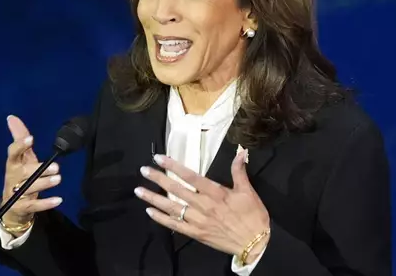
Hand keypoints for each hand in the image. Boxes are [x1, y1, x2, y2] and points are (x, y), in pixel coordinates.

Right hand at [0, 115, 62, 234]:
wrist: (13, 208)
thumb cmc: (20, 177)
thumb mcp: (21, 158)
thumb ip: (20, 139)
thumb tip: (11, 117)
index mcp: (12, 165)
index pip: (12, 154)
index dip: (20, 146)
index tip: (30, 138)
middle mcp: (12, 178)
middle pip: (23, 173)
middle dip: (39, 169)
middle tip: (56, 166)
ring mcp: (16, 195)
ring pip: (29, 188)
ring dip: (45, 183)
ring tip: (58, 179)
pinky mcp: (21, 208)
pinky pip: (34, 206)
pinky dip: (46, 203)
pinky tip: (59, 199)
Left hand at [134, 150, 270, 263]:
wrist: (255, 244)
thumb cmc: (253, 216)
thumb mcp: (248, 191)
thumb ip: (239, 171)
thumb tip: (240, 151)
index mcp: (215, 193)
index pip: (190, 176)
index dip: (173, 166)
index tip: (159, 158)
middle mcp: (203, 205)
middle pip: (176, 190)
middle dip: (158, 179)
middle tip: (143, 171)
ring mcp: (198, 221)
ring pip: (172, 207)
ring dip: (154, 198)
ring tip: (139, 190)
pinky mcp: (196, 234)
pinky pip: (175, 226)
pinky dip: (162, 219)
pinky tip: (150, 212)